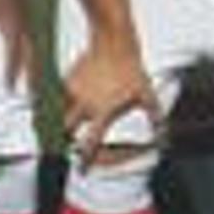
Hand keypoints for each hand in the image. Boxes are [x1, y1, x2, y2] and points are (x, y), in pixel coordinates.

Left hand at [0, 0, 34, 94]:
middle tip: (33, 99)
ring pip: (36, 53)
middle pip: (32, 60)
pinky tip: (34, 65)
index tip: (10, 88)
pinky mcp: (32, 21)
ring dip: (36, 71)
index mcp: (13, 27)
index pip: (14, 56)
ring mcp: (31, 25)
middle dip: (32, 80)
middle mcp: (25, 29)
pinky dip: (35, 57)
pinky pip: (35, 43)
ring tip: (37, 89)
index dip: (12, 73)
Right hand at [59, 36, 159, 166]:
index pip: (91, 143)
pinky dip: (51, 105)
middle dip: (62, 143)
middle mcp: (85, 105)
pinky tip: (50, 109)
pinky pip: (54, 97)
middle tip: (63, 150)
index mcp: (103, 113)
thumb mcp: (147, 96)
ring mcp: (73, 92)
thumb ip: (155, 119)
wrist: (113, 43)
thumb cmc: (132, 70)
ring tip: (49, 133)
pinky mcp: (66, 80)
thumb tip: (164, 137)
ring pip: (54, 114)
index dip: (86, 160)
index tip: (82, 170)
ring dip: (52, 125)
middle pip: (65, 132)